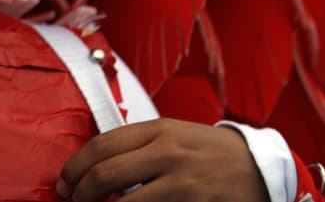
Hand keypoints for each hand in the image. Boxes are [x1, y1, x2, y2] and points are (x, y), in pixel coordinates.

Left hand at [58, 119, 268, 201]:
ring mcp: (182, 183)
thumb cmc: (207, 152)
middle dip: (80, 193)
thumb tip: (93, 164)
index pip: (101, 146)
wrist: (259, 167)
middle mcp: (168, 153)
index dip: (74, 167)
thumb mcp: (173, 135)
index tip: (64, 183)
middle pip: (105, 175)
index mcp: (158, 130)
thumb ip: (137, 146)